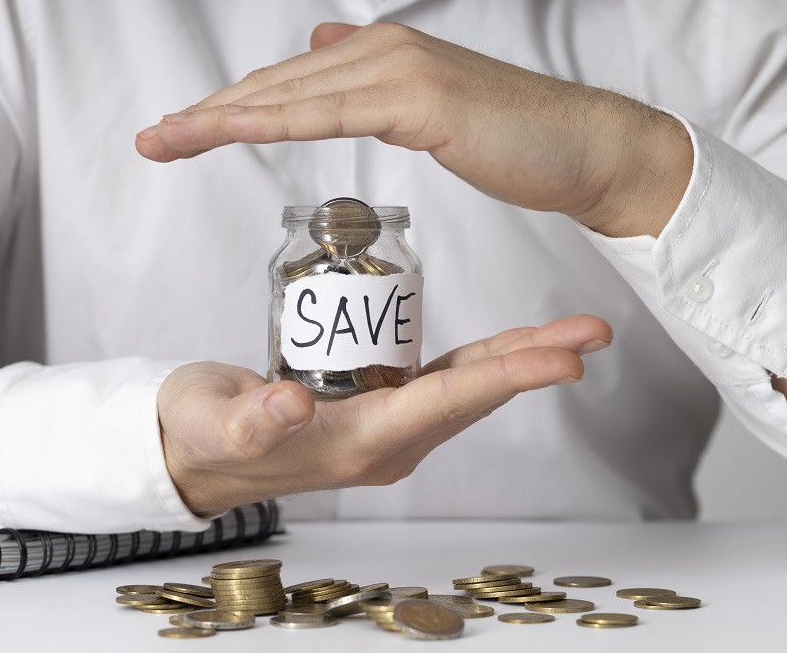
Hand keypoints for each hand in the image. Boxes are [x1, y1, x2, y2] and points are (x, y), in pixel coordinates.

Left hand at [135, 22, 691, 237]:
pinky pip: (332, 114)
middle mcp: (381, 51)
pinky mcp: (420, 99)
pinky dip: (276, 122)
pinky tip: (232, 133)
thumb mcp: (425, 103)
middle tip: (151, 141)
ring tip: (168, 140)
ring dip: (221, 120)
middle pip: (274, 87)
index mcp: (379, 55)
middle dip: (206, 115)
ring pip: (291, 97)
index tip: (179, 134)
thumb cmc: (510, 136)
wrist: (583, 147)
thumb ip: (370, 80)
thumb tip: (323, 52)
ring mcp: (400, 70)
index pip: (286, 87)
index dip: (227, 109)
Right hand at [158, 314, 610, 516]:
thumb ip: (253, 421)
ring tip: (572, 335)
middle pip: (472, 398)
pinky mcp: (378, 410)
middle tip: (591, 333)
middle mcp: (384, 444)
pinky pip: (443, 386)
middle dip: (533, 365)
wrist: (194, 452)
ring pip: (466, 392)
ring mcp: (385, 429)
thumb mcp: (216, 423)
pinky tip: (509, 345)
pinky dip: (482, 363)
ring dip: (518, 363)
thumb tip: (296, 406)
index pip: (443, 405)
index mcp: (356, 445)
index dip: (504, 378)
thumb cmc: (201, 432)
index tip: (562, 360)